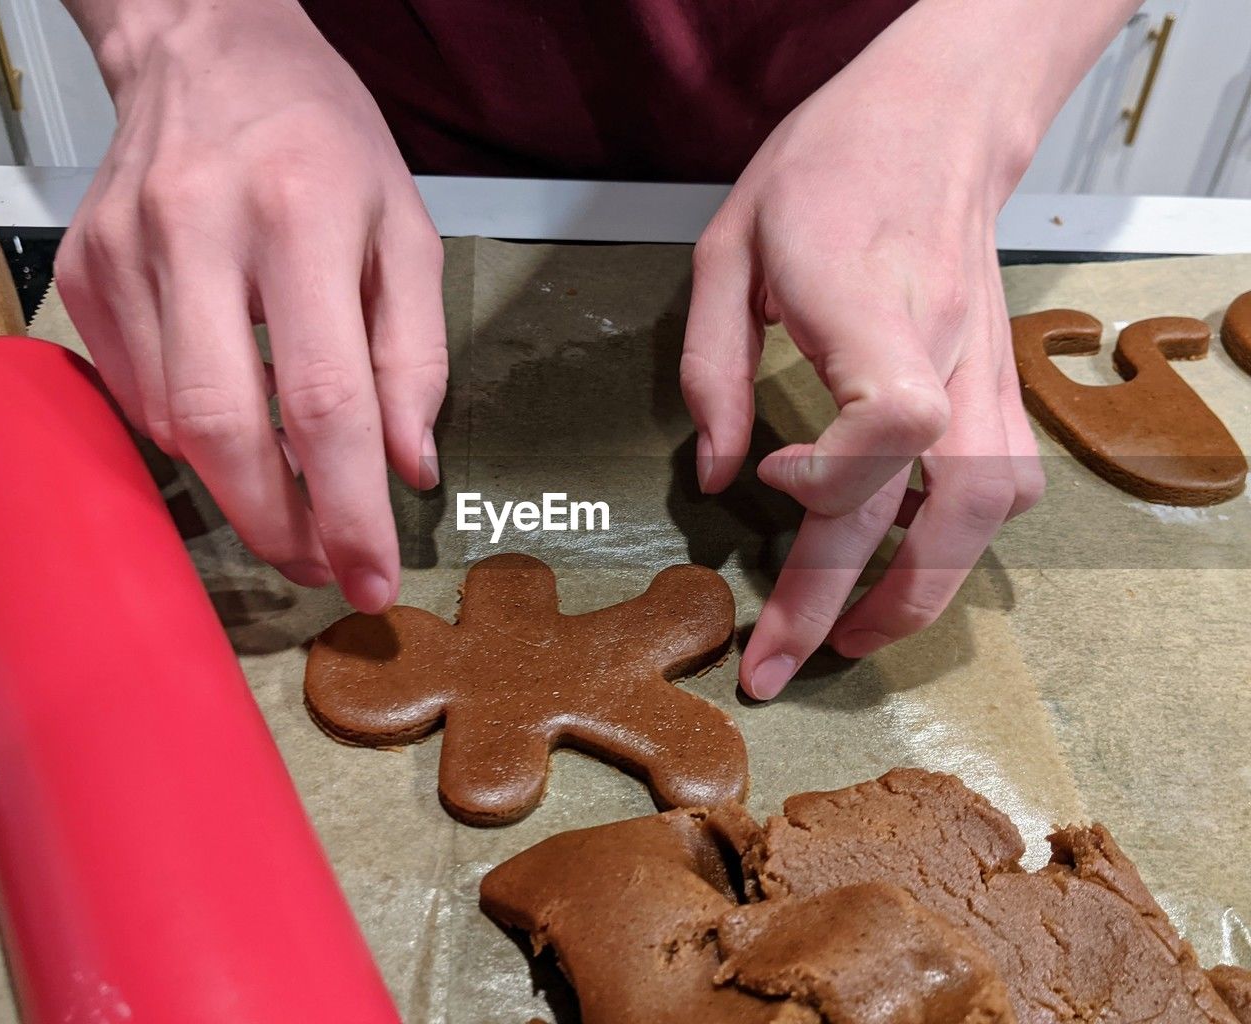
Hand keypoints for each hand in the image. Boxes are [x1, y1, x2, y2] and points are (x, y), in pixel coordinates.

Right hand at [56, 0, 445, 611]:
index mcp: (303, 217)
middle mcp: (200, 233)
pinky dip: (193, 436)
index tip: (371, 577)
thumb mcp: (407, 229)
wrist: (205, 45)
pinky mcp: (85, 271)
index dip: (348, 510)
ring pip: (173, 424)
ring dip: (238, 488)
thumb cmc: (323, 137)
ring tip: (292, 502)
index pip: (326, 401)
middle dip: (278, 525)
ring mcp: (127, 253)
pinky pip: (138, 394)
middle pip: (227, 429)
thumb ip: (416, 354)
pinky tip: (237, 426)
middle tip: (322, 566)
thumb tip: (407, 467)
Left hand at [680, 15, 1051, 699]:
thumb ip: (713, 370)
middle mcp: (942, 345)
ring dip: (923, 590)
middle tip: (787, 660)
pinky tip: (909, 554)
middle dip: (857, 601)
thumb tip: (723, 480)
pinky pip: (1004, 485)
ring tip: (855, 632)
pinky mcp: (999, 382)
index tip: (776, 483)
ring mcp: (984, 369)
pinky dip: (960, 542)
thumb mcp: (728, 249)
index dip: (836, 476)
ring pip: (986, 512)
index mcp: (865, 300)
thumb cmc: (825, 172)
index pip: (895, 415)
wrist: (935, 122)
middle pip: (935, 502)